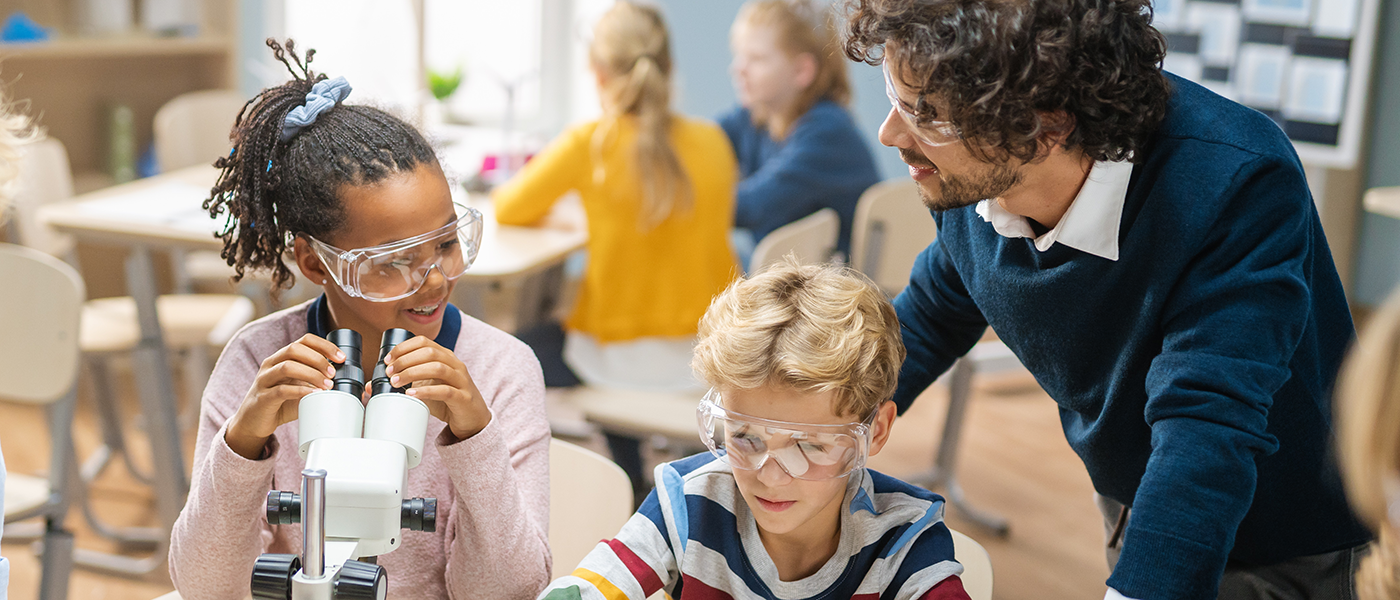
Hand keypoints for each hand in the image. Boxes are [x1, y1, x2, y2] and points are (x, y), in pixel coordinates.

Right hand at [225, 334, 344, 459]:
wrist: (254, 422)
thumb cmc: (281, 402)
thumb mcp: (301, 387)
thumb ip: (317, 380)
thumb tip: (346, 380)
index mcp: (282, 357)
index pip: (304, 340)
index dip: (324, 345)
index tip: (341, 357)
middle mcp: (271, 364)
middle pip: (295, 349)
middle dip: (318, 359)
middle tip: (334, 373)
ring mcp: (264, 380)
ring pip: (287, 366)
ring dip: (312, 374)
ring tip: (328, 385)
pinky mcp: (262, 397)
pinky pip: (281, 390)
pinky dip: (301, 391)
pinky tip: (314, 395)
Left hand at [384, 336, 491, 439]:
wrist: (472, 419)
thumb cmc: (447, 400)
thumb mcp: (424, 387)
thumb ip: (403, 383)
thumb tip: (371, 386)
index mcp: (445, 357)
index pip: (424, 341)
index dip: (403, 347)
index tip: (387, 359)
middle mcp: (455, 364)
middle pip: (429, 352)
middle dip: (405, 360)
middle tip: (389, 373)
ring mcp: (461, 380)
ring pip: (437, 368)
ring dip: (413, 373)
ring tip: (396, 383)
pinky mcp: (463, 397)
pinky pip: (445, 391)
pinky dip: (426, 391)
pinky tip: (412, 394)